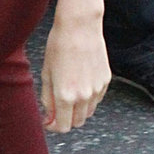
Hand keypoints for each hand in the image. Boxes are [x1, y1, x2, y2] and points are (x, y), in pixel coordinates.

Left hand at [41, 11, 110, 133]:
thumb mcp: (46, 73)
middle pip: (77, 122)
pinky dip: (88, 99)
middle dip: (65, 119)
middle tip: (56, 107)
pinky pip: (97, 99)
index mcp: (65, 95)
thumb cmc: (59, 45)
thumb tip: (49, 116)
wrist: (80, 27)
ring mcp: (97, 89)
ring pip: (88, 112)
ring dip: (77, 110)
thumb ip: (48, 98)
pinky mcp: (106, 81)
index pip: (63, 126)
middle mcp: (84, 96)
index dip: (54, 126)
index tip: (49, 120)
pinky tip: (80, 83)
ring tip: (68, 93)